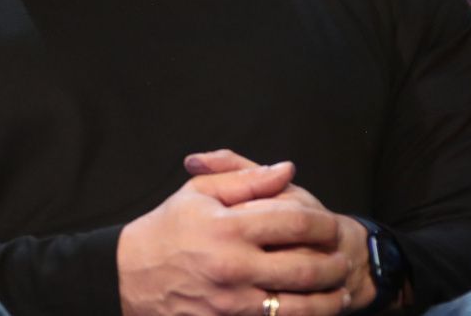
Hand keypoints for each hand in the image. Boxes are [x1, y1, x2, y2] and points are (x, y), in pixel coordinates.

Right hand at [184, 150, 378, 311]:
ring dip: (327, 299)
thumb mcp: (197, 193)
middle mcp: (234, 266)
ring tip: (339, 290)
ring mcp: (233, 302)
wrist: (128, 277)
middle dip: (333, 263)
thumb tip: (287, 169)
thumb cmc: (166, 229)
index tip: (332, 224)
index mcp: (228, 228)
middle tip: (342, 258)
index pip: (293, 222)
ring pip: (299, 306)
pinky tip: (314, 311)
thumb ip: (244, 179)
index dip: (322, 223)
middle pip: (305, 267)